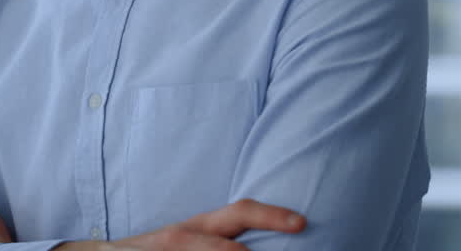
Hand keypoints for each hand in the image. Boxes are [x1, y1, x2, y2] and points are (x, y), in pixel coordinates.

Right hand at [58, 199, 305, 249]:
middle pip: (231, 236)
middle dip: (265, 225)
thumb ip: (221, 237)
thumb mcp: (189, 237)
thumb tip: (258, 244)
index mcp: (201, 226)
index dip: (272, 215)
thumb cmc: (159, 250)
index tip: (302, 222)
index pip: (241, 213)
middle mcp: (187, 236)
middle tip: (297, 225)